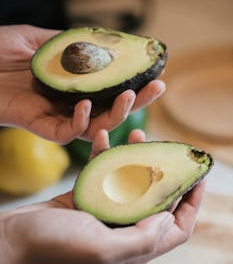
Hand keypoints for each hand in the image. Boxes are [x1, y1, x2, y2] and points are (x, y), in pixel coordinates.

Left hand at [0, 25, 164, 143]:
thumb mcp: (40, 38)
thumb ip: (69, 42)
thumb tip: (101, 40)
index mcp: (72, 82)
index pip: (109, 86)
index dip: (131, 80)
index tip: (152, 70)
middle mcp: (69, 101)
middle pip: (110, 108)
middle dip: (137, 100)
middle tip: (158, 86)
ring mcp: (56, 114)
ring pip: (95, 125)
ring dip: (117, 114)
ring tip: (131, 95)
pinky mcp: (39, 125)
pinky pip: (67, 132)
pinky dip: (81, 122)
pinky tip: (86, 105)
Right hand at [0, 129, 205, 263]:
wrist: (14, 238)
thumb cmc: (52, 248)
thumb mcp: (101, 248)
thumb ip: (140, 238)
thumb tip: (170, 219)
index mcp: (132, 246)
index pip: (176, 228)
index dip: (192, 204)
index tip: (198, 177)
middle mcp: (122, 229)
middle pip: (155, 199)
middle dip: (164, 172)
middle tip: (168, 148)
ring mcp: (105, 212)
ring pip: (131, 181)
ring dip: (135, 158)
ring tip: (137, 134)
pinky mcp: (88, 197)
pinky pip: (104, 174)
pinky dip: (105, 155)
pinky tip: (102, 136)